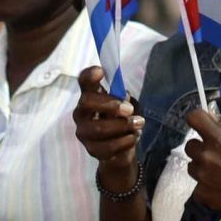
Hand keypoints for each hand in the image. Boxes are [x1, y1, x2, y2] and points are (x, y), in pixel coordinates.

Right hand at [74, 66, 143, 194]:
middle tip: (130, 109)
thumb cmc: (120, 119)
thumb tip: (123, 96)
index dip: (89, 75)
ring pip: (99, 128)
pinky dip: (125, 141)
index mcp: (89, 95)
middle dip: (110, 104)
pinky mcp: (91, 150)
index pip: (83, 80)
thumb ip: (123, 98)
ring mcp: (84, 132)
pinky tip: (134, 137)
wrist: (120, 148)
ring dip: (123, 126)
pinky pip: (108, 147)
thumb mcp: (124, 104)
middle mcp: (81, 112)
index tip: (100, 71)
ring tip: (139, 123)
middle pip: (86, 102)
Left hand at [184, 107, 220, 220]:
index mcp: (218, 138)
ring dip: (202, 167)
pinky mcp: (202, 193)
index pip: (194, 118)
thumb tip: (212, 117)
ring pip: (192, 166)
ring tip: (218, 173)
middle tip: (215, 154)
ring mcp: (202, 176)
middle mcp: (206, 155)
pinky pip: (197, 185)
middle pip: (190, 145)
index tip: (202, 124)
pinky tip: (219, 187)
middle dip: (201, 147)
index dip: (197, 119)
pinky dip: (206, 185)